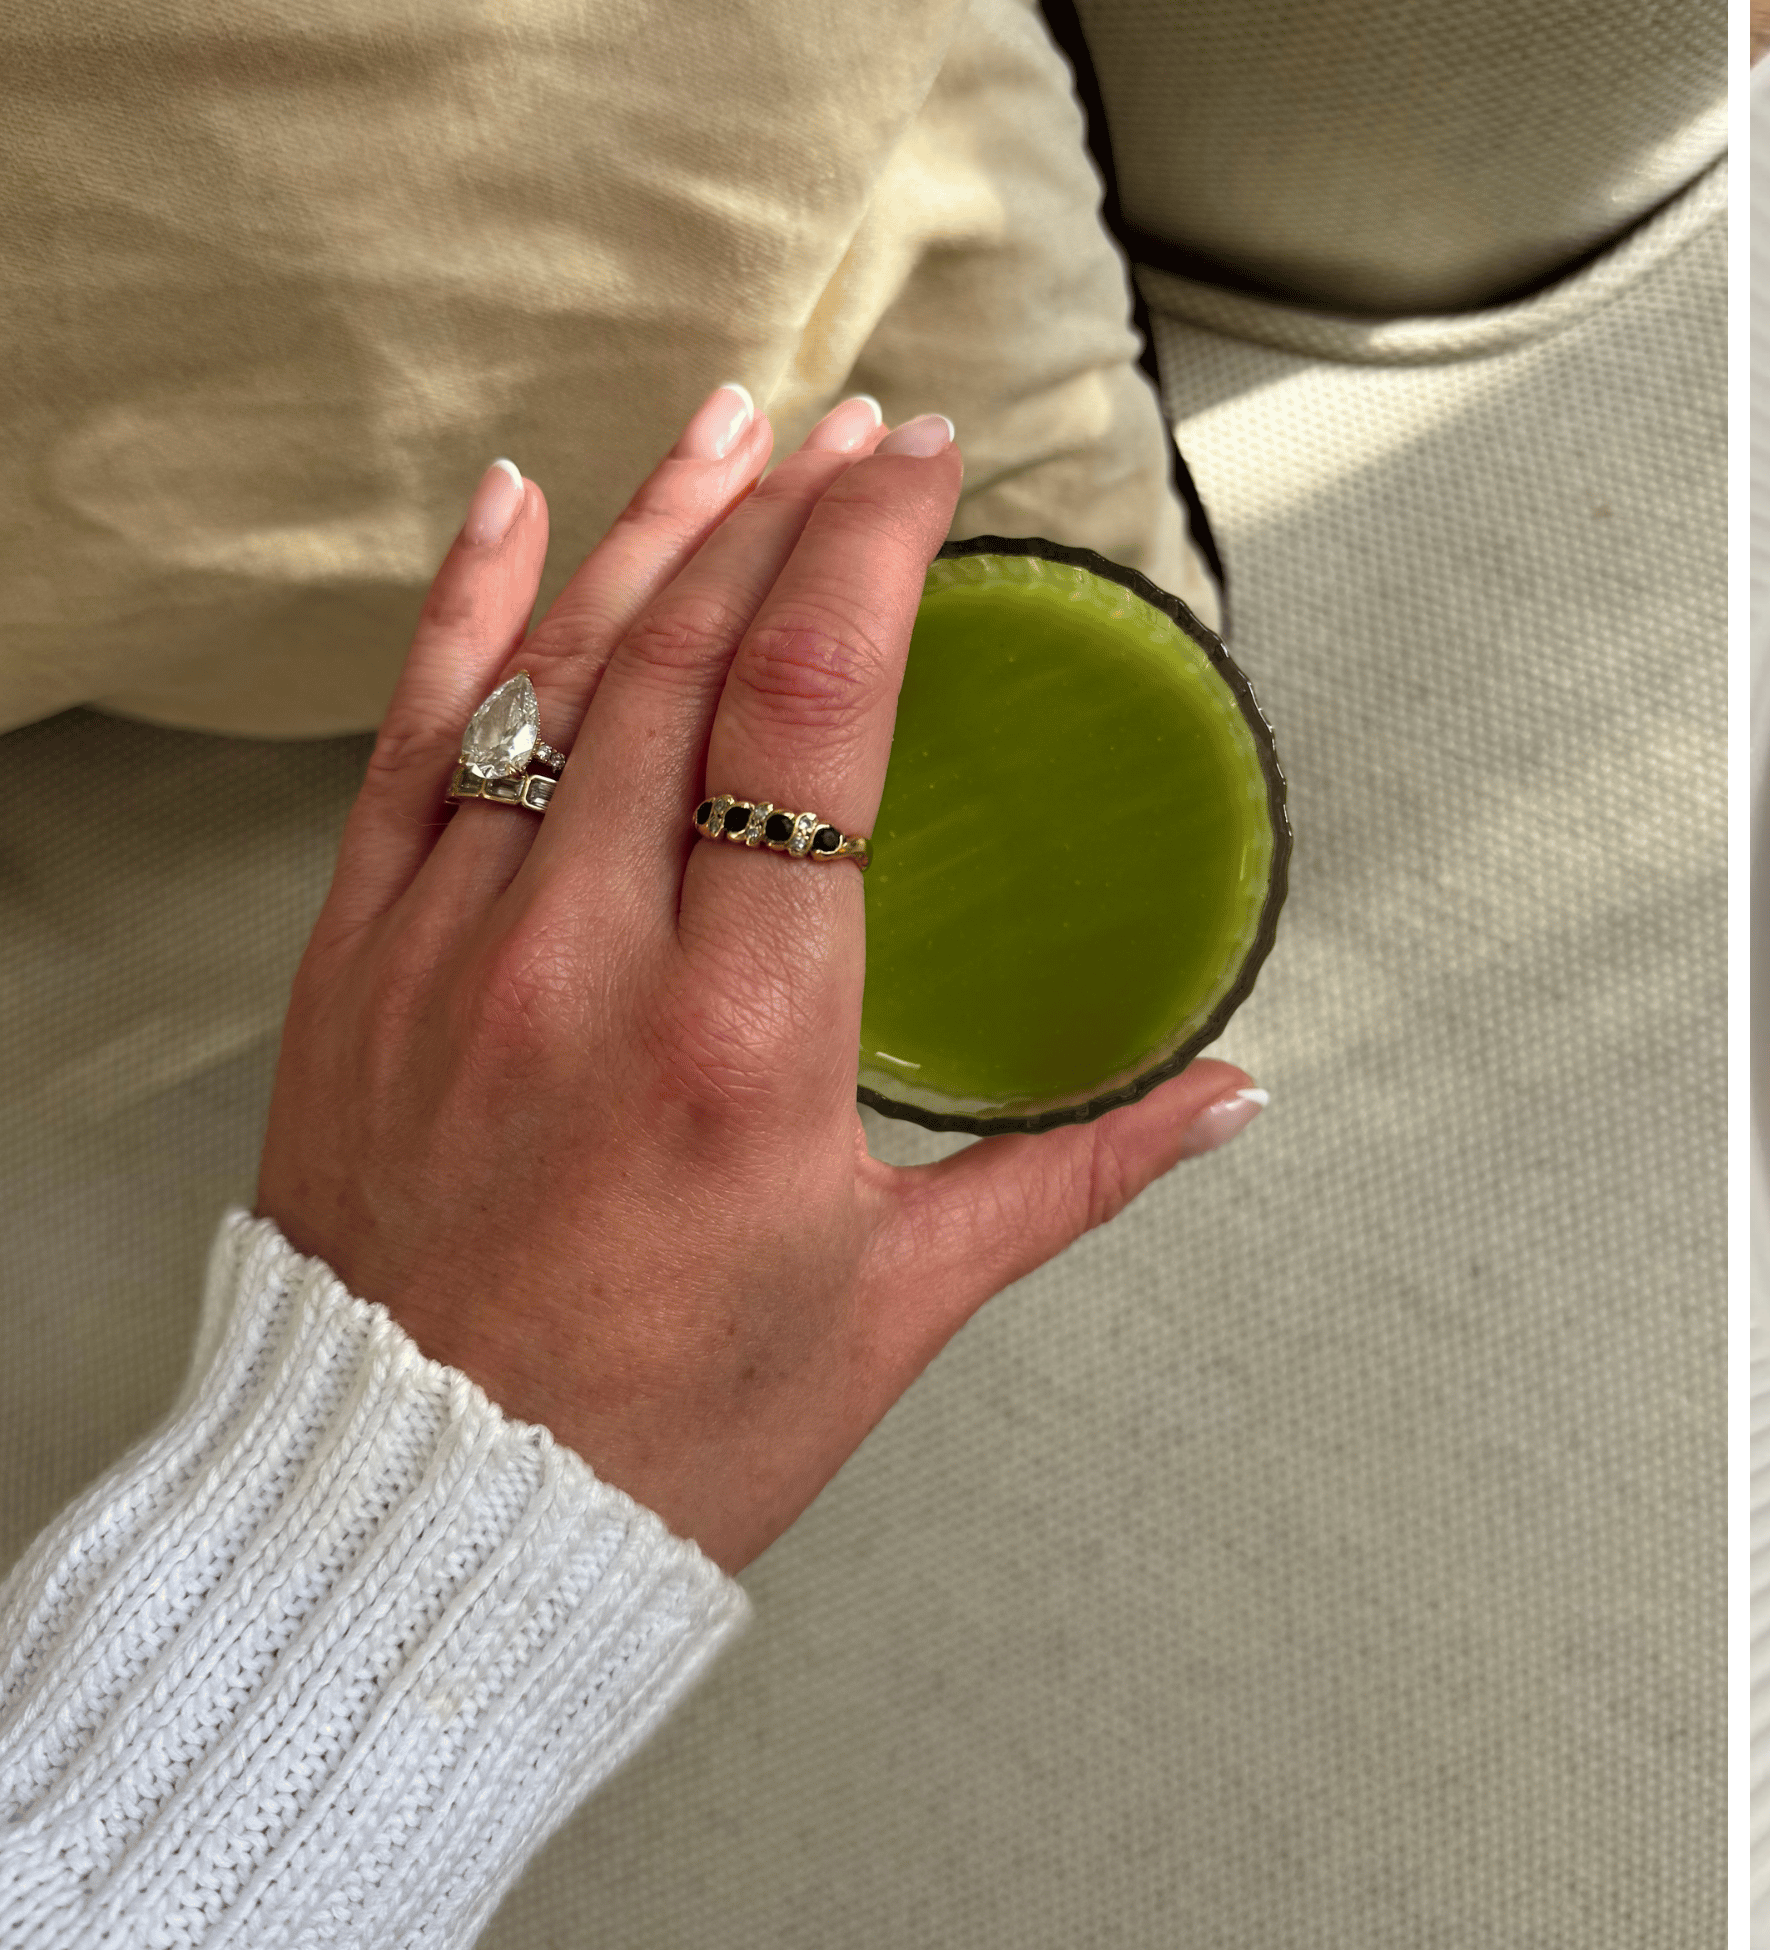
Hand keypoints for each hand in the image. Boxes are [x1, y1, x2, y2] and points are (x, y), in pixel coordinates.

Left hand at [254, 388, 1262, 1571]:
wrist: (406, 1525)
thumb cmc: (660, 1432)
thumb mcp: (900, 1302)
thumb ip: (1077, 1171)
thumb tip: (1234, 1095)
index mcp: (742, 1039)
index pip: (810, 717)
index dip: (871, 555)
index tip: (928, 465)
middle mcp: (584, 964)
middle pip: (686, 657)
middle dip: (787, 511)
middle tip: (864, 431)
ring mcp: (450, 949)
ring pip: (553, 674)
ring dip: (655, 529)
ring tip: (737, 424)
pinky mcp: (356, 965)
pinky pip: (407, 744)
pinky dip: (464, 613)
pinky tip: (521, 509)